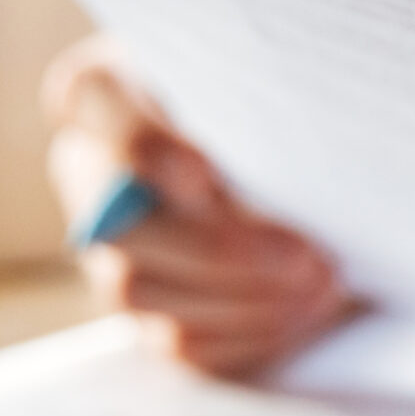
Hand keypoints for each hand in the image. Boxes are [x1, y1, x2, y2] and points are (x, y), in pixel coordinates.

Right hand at [43, 35, 353, 375]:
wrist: (313, 158)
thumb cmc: (291, 95)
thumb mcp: (285, 75)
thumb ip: (274, 90)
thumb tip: (310, 142)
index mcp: (111, 88)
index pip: (90, 95)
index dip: (140, 144)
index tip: (204, 176)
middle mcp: (92, 169)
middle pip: (121, 222)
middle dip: (218, 249)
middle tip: (304, 257)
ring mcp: (114, 247)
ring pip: (143, 289)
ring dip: (241, 297)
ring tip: (324, 285)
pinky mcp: (152, 310)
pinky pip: (179, 340)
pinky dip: (247, 333)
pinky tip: (306, 314)